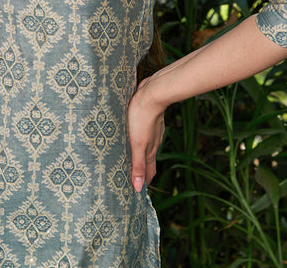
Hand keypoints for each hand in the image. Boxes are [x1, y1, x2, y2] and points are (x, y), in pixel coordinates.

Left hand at [127, 76, 164, 191]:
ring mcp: (153, 130)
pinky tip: (135, 137)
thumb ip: (138, 164)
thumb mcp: (137, 143)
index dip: (144, 183)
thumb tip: (139, 188)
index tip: (138, 193)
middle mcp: (153, 142)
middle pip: (148, 161)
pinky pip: (145, 134)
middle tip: (134, 180)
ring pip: (147, 147)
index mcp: (149, 150)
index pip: (148, 172)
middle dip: (142, 171)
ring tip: (132, 160)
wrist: (153, 93)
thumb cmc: (142, 117)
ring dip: (141, 155)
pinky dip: (140, 141)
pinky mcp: (149, 119)